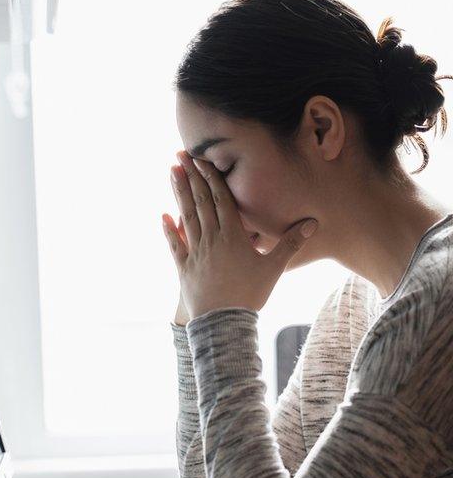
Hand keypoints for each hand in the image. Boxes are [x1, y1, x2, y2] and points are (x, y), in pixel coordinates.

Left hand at [160, 151, 317, 319]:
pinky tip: (163, 215)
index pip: (221, 199)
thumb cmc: (251, 294)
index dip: (212, 178)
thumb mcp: (274, 267)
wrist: (224, 322)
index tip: (203, 159)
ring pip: (186, 217)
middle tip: (181, 155)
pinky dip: (168, 229)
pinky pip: (174, 245)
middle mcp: (211, 239)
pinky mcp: (183, 267)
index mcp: (232, 236)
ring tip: (172, 172)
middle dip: (191, 177)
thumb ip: (291, 243)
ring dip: (178, 193)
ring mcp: (194, 252)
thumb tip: (314, 222)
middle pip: (200, 202)